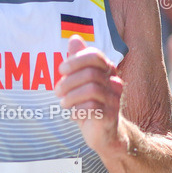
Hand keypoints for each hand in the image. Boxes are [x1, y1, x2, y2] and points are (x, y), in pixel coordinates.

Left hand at [54, 35, 123, 152]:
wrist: (104, 134)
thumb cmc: (90, 104)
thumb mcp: (81, 82)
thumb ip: (78, 61)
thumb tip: (74, 38)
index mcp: (108, 71)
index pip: (95, 56)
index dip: (76, 60)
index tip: (61, 70)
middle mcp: (114, 83)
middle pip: (90, 73)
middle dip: (68, 82)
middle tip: (57, 91)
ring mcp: (114, 100)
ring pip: (91, 90)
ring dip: (71, 97)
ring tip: (63, 103)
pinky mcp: (110, 117)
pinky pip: (92, 108)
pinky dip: (77, 110)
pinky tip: (72, 114)